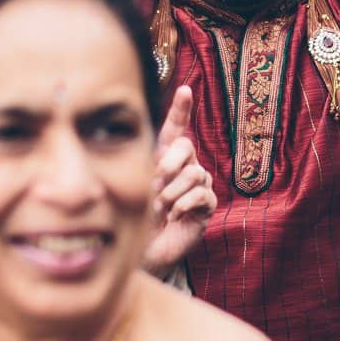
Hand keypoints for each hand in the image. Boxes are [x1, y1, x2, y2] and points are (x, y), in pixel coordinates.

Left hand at [146, 86, 214, 275]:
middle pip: (186, 147)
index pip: (175, 128)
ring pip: (194, 172)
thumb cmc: (133, 217)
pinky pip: (202, 193)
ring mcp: (196, 185)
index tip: (186, 90)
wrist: (143, 250)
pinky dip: (184, 205)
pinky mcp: (206, 205)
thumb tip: (157, 167)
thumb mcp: (133, 187)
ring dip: (173, 191)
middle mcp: (184, 167)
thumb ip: (144, 169)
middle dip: (170, 163)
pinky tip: (173, 215)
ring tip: (161, 207)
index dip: (181, 109)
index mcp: (164, 157)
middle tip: (155, 184)